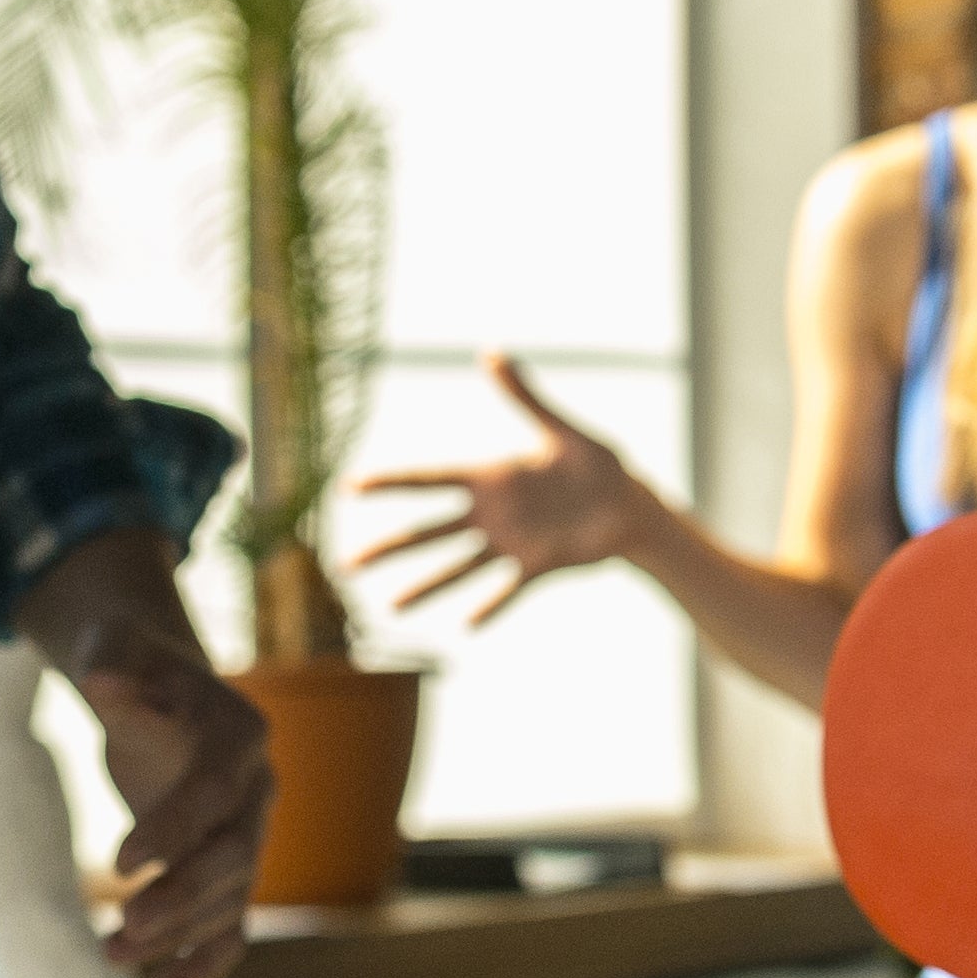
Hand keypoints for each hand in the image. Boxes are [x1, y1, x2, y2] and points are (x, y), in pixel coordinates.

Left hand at [90, 652, 271, 977]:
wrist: (156, 693)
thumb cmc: (133, 667)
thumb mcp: (119, 653)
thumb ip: (116, 669)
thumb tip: (101, 680)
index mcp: (240, 735)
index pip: (213, 790)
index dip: (173, 828)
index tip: (119, 864)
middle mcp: (257, 790)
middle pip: (234, 854)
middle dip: (183, 895)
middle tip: (125, 925)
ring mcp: (246, 836)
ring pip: (227, 899)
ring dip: (175, 935)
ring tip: (110, 954)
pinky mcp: (224, 873)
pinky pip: (227, 930)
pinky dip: (200, 967)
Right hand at [349, 356, 649, 624]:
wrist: (630, 505)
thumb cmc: (599, 464)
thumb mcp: (562, 430)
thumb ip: (526, 397)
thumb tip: (493, 353)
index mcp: (492, 477)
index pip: (430, 479)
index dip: (390, 483)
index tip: (350, 488)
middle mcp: (492, 514)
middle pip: (429, 532)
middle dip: (389, 547)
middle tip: (346, 565)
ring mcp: (511, 543)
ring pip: (458, 567)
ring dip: (427, 586)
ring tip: (391, 608)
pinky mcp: (536, 566)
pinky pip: (507, 590)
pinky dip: (489, 607)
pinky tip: (465, 624)